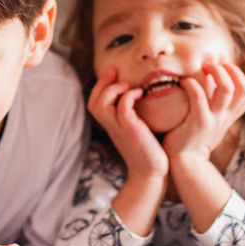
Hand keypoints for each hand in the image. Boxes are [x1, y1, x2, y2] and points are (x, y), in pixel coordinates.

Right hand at [87, 68, 168, 186]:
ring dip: (111, 90)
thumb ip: (133, 117)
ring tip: (126, 84)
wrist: (152, 174)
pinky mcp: (131, 131)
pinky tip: (139, 93)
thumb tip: (140, 99)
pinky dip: (128, 96)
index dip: (99, 87)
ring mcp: (119, 129)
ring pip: (101, 105)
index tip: (113, 74)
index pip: (94, 104)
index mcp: (111, 126)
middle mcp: (111, 127)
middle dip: (101, 84)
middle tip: (114, 72)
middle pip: (93, 103)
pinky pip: (122, 109)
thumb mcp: (136, 131)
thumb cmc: (148, 152)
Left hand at [162, 62, 244, 162]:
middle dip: (229, 70)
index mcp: (229, 117)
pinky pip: (199, 98)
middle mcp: (225, 118)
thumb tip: (211, 84)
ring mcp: (214, 120)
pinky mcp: (198, 123)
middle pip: (240, 89)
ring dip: (216, 72)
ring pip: (226, 90)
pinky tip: (184, 82)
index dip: (239, 77)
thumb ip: (215, 107)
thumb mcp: (211, 122)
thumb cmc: (193, 137)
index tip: (223, 68)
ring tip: (203, 66)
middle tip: (210, 64)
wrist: (184, 161)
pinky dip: (193, 84)